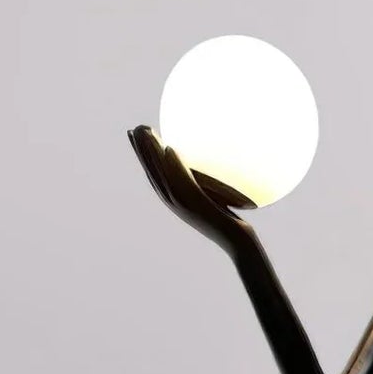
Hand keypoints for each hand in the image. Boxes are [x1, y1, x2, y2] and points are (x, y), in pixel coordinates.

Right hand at [127, 125, 251, 253]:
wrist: (239, 243)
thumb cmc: (231, 223)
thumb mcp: (216, 198)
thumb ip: (206, 182)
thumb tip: (206, 162)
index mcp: (176, 200)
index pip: (154, 176)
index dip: (142, 157)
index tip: (135, 136)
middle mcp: (175, 204)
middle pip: (153, 174)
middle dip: (141, 153)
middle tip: (133, 129)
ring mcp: (185, 207)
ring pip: (163, 176)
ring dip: (152, 154)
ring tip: (145, 132)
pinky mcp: (198, 207)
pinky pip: (184, 183)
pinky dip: (175, 166)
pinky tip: (169, 148)